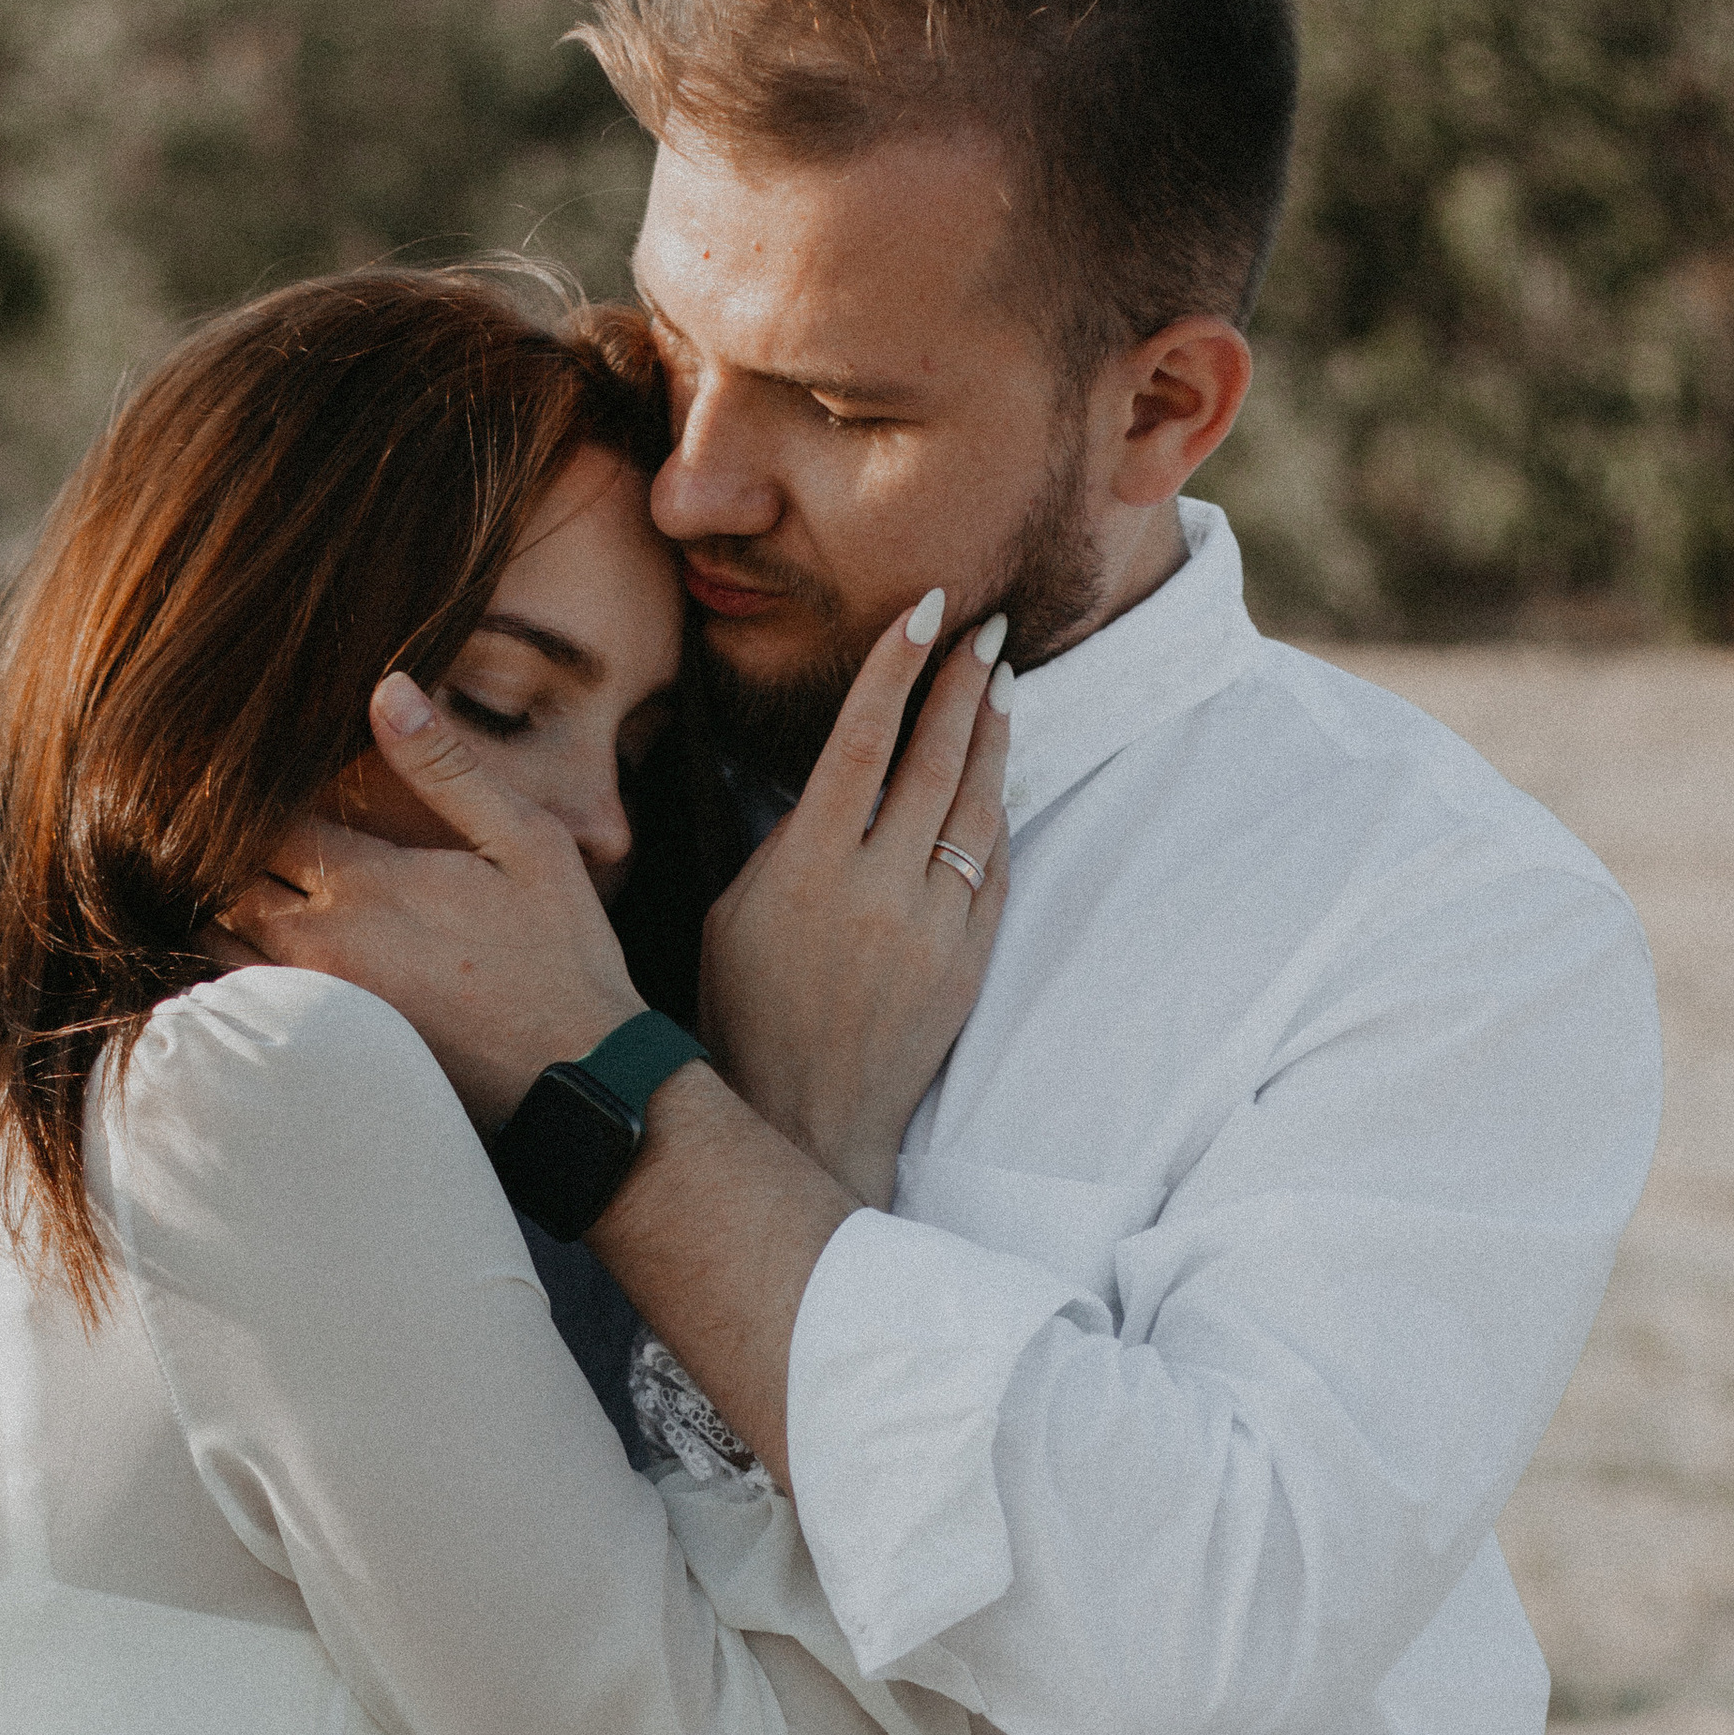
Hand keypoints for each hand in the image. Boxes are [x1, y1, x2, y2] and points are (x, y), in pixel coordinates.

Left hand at [229, 674, 640, 1125]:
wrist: (580, 1080)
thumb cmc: (561, 955)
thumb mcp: (524, 842)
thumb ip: (445, 767)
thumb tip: (385, 686)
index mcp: (366, 883)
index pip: (261, 814)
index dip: (249, 785)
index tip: (252, 765)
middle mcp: (322, 946)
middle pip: (224, 877)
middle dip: (219, 843)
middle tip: (225, 816)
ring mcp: (316, 1004)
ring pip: (219, 939)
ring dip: (219, 903)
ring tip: (233, 872)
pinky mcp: (321, 1051)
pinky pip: (243, 996)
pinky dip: (230, 961)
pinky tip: (253, 940)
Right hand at [701, 599, 1012, 1207]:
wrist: (808, 1123)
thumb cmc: (747, 1018)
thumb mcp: (731, 919)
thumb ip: (784, 847)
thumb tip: (831, 791)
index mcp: (808, 870)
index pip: (861, 743)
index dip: (896, 669)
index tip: (926, 611)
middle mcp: (879, 890)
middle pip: (936, 761)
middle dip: (964, 684)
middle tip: (987, 629)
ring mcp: (933, 927)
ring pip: (978, 808)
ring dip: (994, 738)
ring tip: (1003, 685)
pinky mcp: (968, 962)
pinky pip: (993, 870)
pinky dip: (997, 816)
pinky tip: (1000, 780)